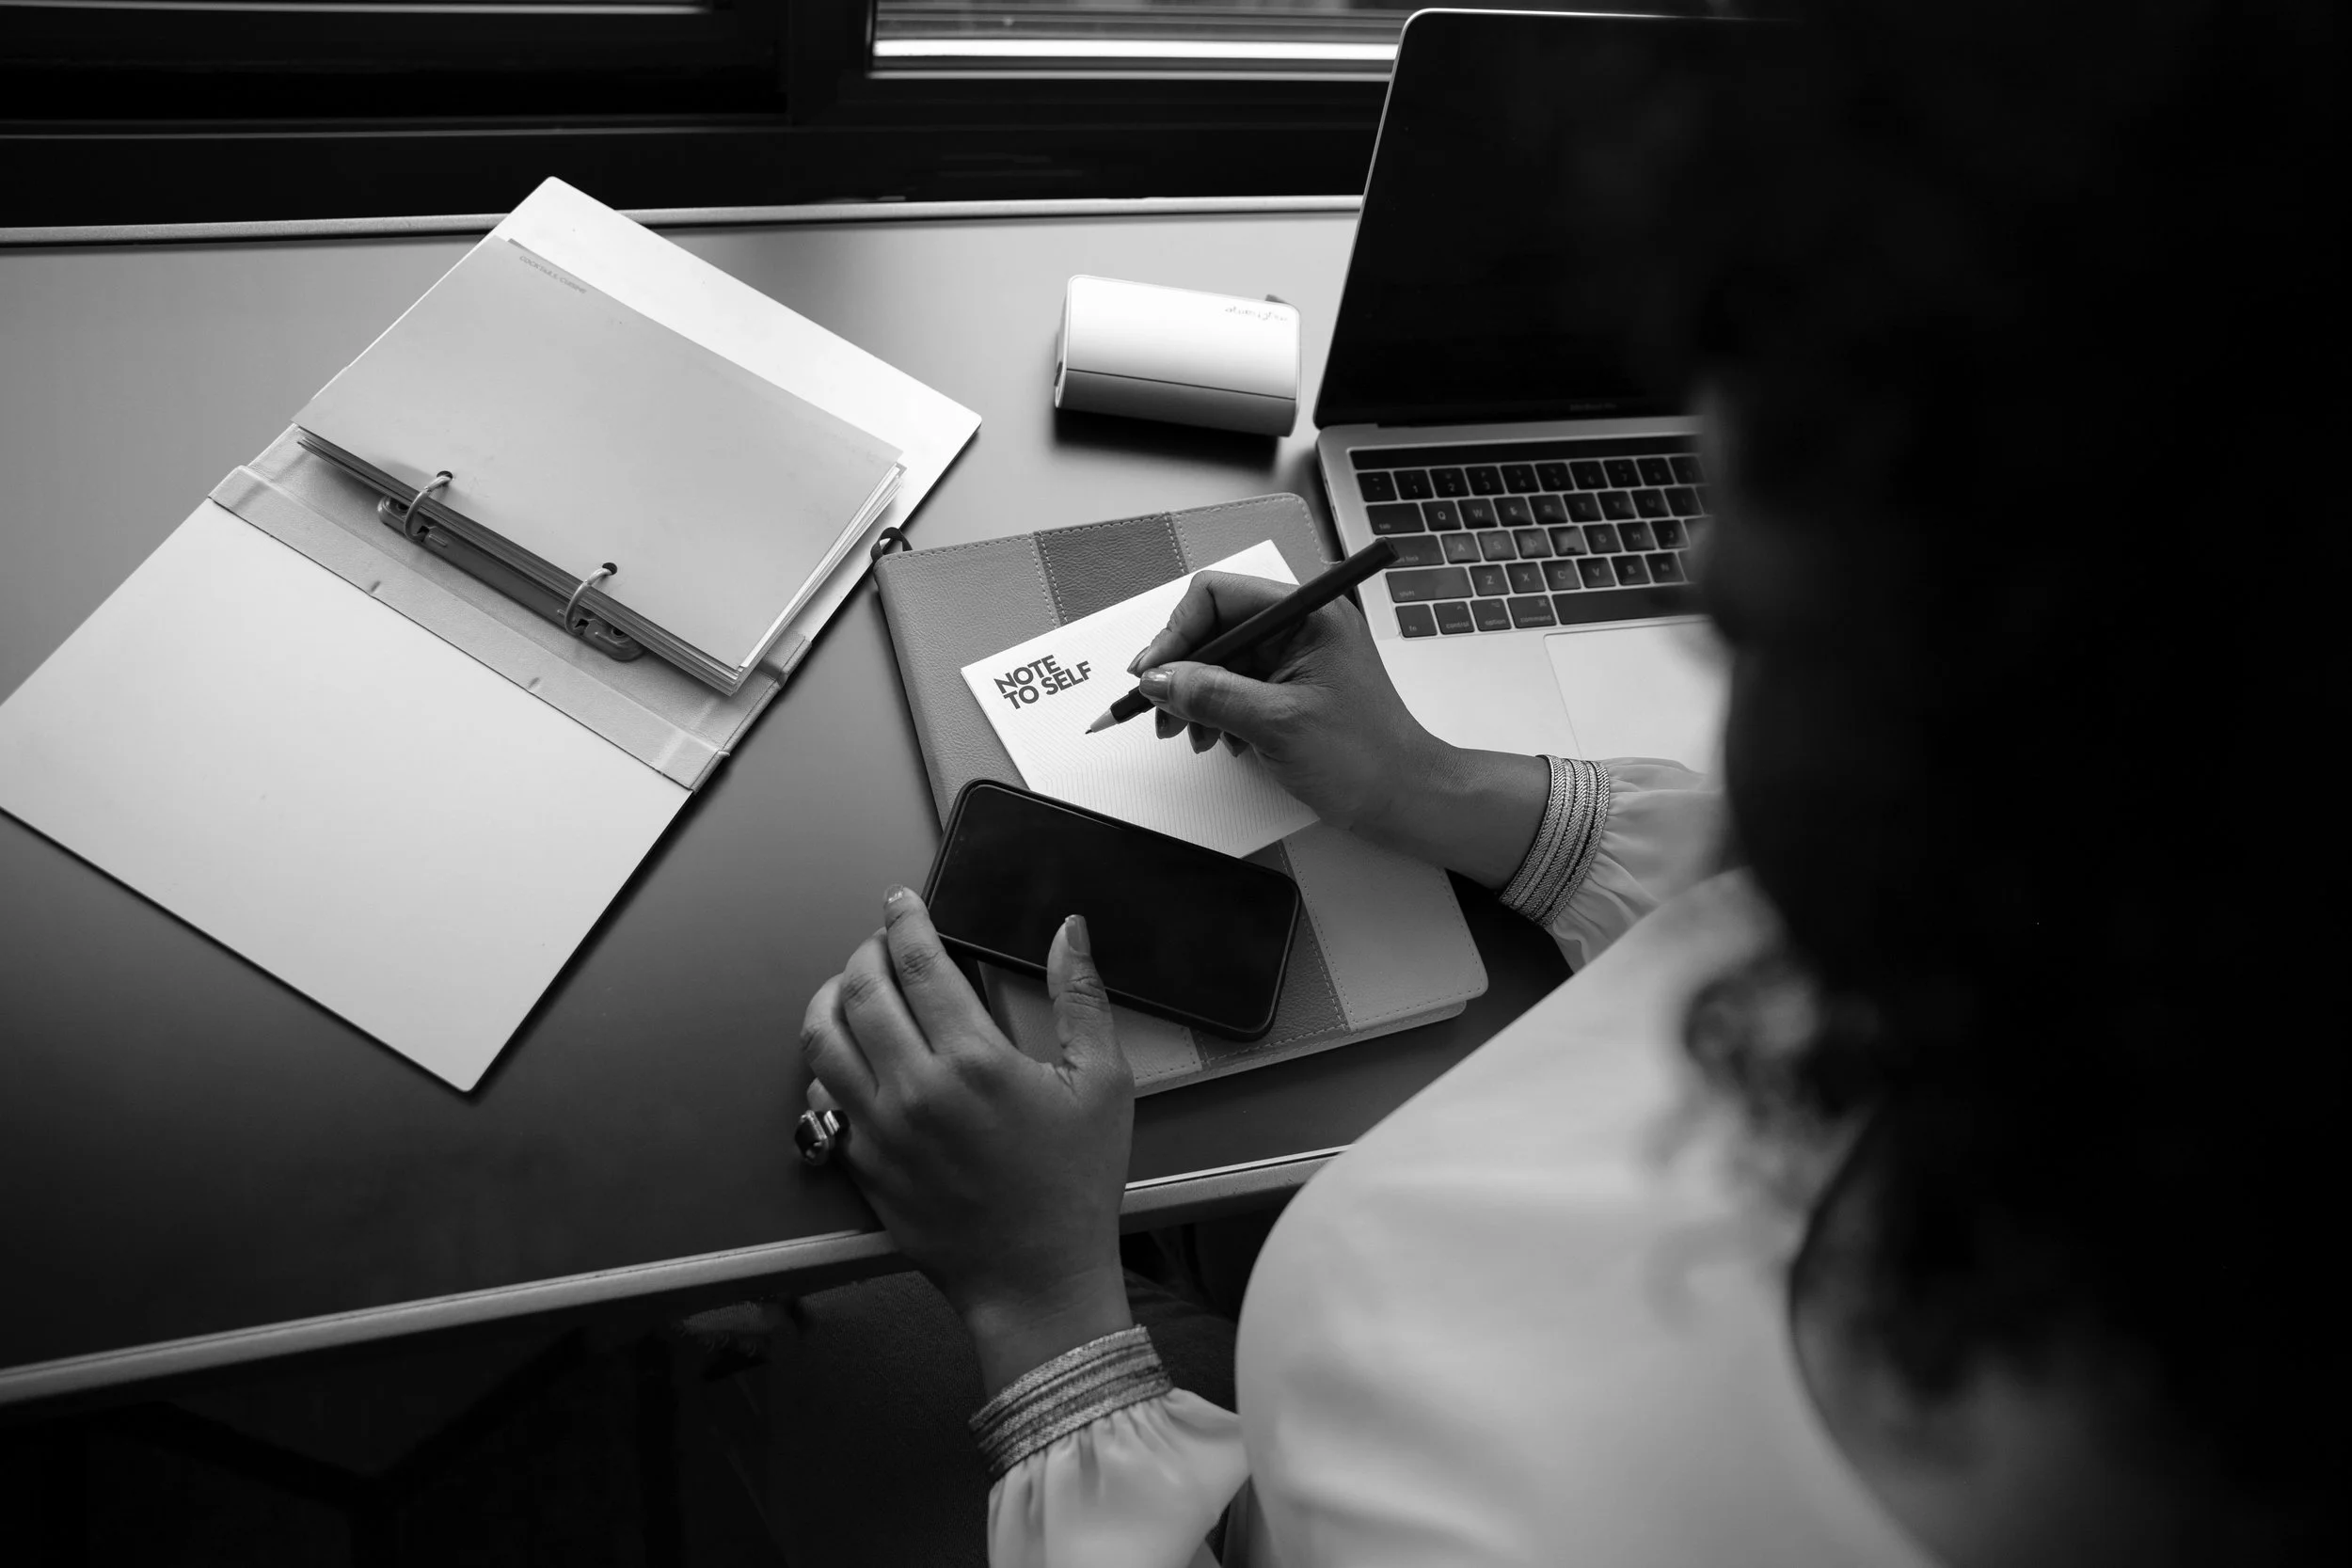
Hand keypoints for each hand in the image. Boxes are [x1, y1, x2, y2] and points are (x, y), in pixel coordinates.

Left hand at [800, 887, 1134, 1394]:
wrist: (1036, 1279)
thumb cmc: (1075, 1185)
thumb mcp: (1103, 1084)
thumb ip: (1081, 998)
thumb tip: (1069, 931)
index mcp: (973, 1060)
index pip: (917, 963)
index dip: (904, 921)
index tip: (900, 902)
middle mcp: (913, 1089)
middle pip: (859, 991)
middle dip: (864, 951)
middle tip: (879, 940)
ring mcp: (878, 1130)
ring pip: (822, 1041)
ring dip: (830, 998)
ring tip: (850, 985)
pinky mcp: (860, 1164)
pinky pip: (820, 1097)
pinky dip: (825, 1062)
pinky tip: (847, 1054)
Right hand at [1126, 570, 1448, 836]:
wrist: (1405, 800)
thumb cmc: (1364, 759)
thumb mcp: (1276, 723)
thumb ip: (1212, 695)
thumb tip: (1158, 680)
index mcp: (1308, 614)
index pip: (1220, 596)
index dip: (1178, 633)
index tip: (1152, 674)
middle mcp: (1301, 626)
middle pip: (1216, 628)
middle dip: (1184, 672)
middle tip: (1158, 712)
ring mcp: (1297, 658)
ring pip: (1222, 662)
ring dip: (1197, 698)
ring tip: (1190, 736)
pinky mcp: (1292, 689)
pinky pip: (1237, 688)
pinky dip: (1218, 713)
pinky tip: (1219, 741)